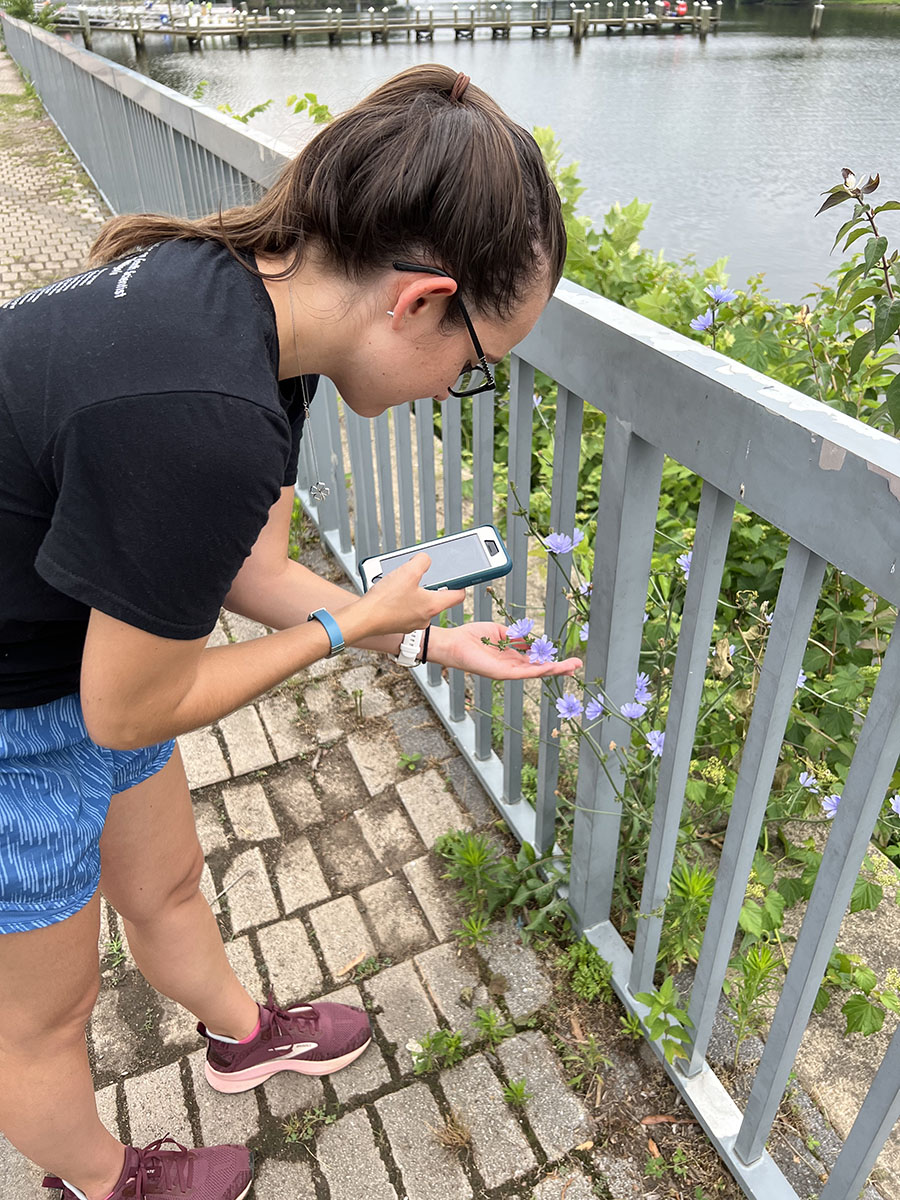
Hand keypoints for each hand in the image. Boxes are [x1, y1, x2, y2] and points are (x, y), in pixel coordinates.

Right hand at [353, 555, 465, 639]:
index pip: (458, 596)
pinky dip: (401, 598)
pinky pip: (405, 608)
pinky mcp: (399, 624)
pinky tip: (390, 590)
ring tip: (400, 580)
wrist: (362, 619)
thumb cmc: (385, 600)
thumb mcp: (407, 571)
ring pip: (419, 602)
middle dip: (430, 584)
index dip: (461, 584)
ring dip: (413, 590)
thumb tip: (425, 560)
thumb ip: (422, 561)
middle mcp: (425, 617)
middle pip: (437, 597)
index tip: (460, 577)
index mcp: (433, 606)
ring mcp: (412, 623)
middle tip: (421, 574)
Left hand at [427, 621, 581, 679]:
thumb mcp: (500, 632)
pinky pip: (523, 672)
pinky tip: (550, 667)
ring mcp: (507, 672)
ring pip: (535, 672)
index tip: (568, 658)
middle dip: (559, 667)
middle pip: (540, 668)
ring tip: (570, 667)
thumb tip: (530, 638)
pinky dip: (538, 670)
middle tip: (577, 665)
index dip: (552, 658)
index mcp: (512, 656)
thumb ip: (516, 636)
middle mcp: (512, 666)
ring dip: (554, 669)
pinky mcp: (501, 674)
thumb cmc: (472, 636)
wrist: (454, 642)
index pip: (536, 659)